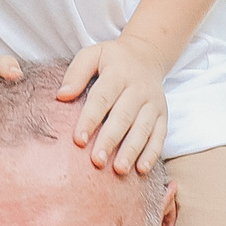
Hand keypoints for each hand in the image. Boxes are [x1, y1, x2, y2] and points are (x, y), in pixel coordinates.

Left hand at [58, 37, 170, 175]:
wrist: (147, 55)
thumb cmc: (112, 60)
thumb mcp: (92, 55)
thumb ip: (76, 73)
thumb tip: (62, 95)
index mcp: (118, 73)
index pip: (103, 98)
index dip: (90, 119)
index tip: (79, 140)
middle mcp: (138, 88)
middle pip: (124, 116)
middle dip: (110, 139)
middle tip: (97, 161)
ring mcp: (153, 103)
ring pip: (143, 129)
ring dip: (132, 150)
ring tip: (119, 170)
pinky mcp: (163, 115)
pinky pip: (160, 135)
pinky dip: (152, 153)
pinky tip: (142, 169)